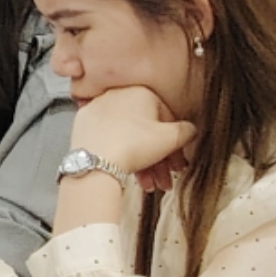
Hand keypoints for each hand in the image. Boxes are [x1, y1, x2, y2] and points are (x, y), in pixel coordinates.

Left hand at [66, 82, 194, 180]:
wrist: (95, 162)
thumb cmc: (131, 146)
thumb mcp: (170, 139)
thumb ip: (186, 132)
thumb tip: (190, 129)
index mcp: (140, 91)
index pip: (166, 118)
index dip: (175, 144)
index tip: (177, 161)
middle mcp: (117, 95)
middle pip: (146, 131)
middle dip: (159, 158)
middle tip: (166, 177)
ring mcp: (98, 110)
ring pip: (129, 138)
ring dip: (144, 164)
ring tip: (151, 184)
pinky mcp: (84, 126)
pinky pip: (110, 140)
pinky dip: (122, 157)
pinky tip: (132, 175)